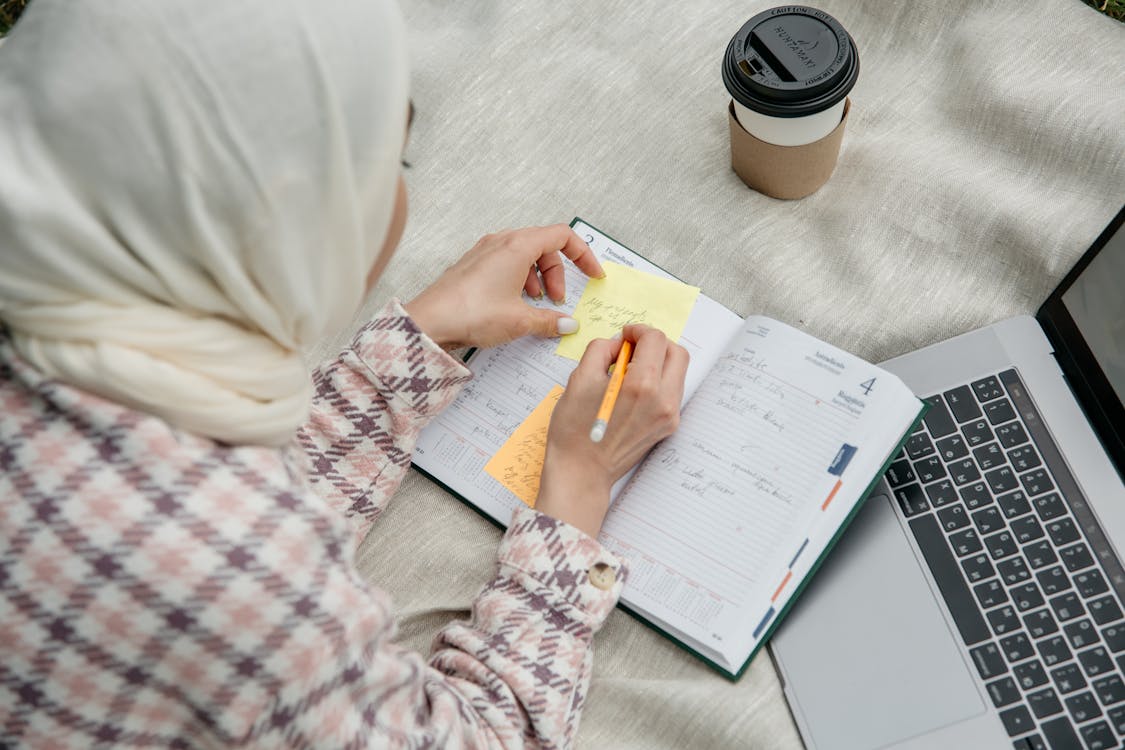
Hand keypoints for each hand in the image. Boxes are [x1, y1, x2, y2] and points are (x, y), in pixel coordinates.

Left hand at [404, 225, 603, 348]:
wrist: (428, 322)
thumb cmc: (471, 313)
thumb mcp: (519, 320)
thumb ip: (549, 320)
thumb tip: (567, 324)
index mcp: (518, 245)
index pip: (562, 235)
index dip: (583, 254)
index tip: (593, 274)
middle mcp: (501, 241)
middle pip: (544, 246)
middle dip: (558, 273)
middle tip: (558, 302)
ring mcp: (484, 251)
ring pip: (524, 255)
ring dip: (538, 278)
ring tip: (536, 305)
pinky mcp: (473, 265)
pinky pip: (506, 263)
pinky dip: (519, 279)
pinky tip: (515, 305)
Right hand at [535, 325, 688, 538]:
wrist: (581, 472)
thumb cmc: (574, 430)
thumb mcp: (579, 379)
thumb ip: (601, 350)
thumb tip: (618, 344)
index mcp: (641, 385)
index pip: (655, 340)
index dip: (639, 331)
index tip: (625, 335)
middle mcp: (663, 400)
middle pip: (677, 353)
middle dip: (655, 343)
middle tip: (632, 347)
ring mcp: (670, 416)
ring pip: (678, 372)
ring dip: (659, 361)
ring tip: (630, 369)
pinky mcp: (668, 427)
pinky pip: (672, 392)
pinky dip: (658, 381)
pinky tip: (634, 389)